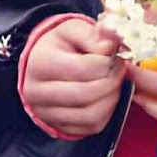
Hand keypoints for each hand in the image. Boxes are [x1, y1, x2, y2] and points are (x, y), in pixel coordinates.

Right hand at [19, 17, 126, 137]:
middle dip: (111, 82)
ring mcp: (46, 113)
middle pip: (86, 94)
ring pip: (90, 115)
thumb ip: (94, 35)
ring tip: (114, 83)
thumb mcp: (75, 29)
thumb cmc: (63, 45)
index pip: (83, 68)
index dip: (107, 63)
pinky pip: (92, 126)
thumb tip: (111, 47)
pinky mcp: (59, 127)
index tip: (115, 57)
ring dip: (111, 99)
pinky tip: (106, 96)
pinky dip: (106, 112)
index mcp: (39, 63)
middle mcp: (36, 92)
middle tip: (120, 71)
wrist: (46, 64)